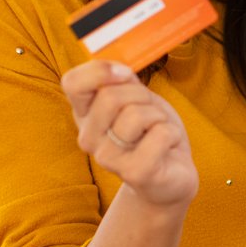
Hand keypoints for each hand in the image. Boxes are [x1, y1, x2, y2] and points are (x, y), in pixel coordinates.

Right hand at [61, 60, 198, 208]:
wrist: (170, 176)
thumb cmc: (151, 132)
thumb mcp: (135, 98)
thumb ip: (121, 80)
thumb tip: (118, 70)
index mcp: (84, 115)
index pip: (72, 83)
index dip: (100, 70)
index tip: (125, 74)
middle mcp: (88, 138)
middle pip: (111, 96)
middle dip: (142, 96)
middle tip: (150, 114)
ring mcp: (108, 159)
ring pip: (137, 115)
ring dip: (159, 117)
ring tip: (157, 132)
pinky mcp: (135, 173)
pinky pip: (160, 134)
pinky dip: (173, 134)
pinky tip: (167, 147)